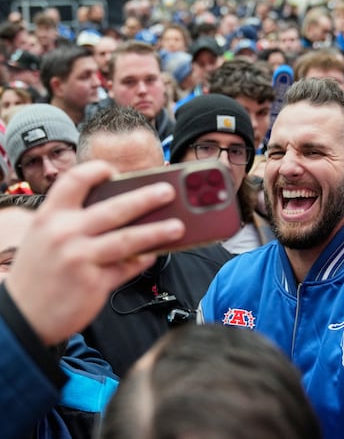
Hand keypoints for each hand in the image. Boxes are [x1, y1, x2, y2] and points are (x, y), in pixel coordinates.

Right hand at [5, 161, 185, 345]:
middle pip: (114, 209)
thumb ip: (73, 221)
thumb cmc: (37, 273)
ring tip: (177, 226)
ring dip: (156, 231)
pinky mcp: (94, 284)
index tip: (114, 170)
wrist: (21, 318)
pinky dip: (143, 261)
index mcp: (50, 217)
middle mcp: (64, 234)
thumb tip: (120, 210)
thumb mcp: (43, 238)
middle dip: (146, 198)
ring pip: (128, 240)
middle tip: (167, 191)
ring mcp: (80, 259)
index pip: (75, 181)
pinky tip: (153, 254)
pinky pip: (127, 268)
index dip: (96, 170)